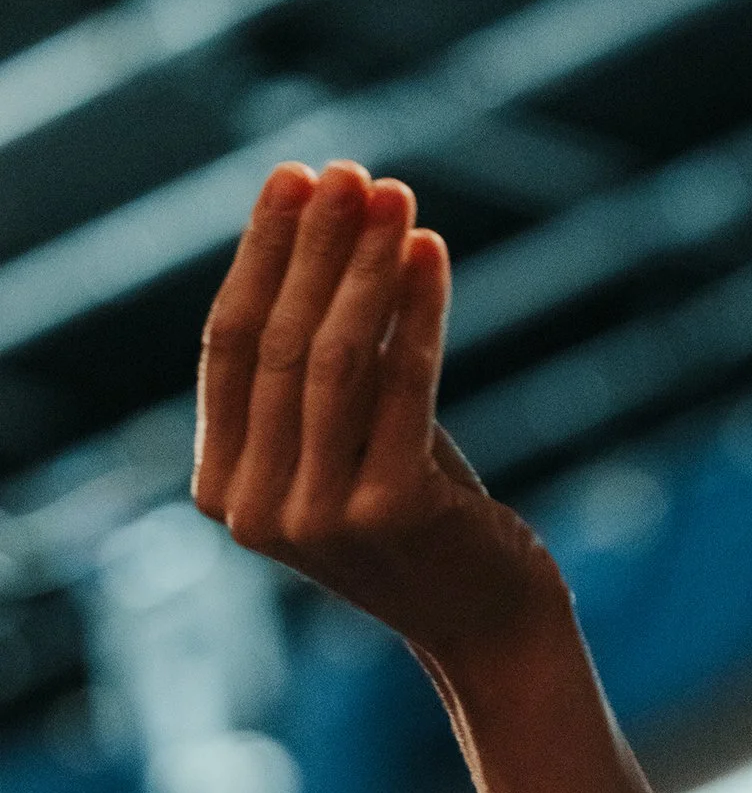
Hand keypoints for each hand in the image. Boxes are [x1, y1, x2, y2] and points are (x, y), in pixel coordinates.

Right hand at [194, 161, 562, 673]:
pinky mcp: (391, 510)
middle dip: (314, 244)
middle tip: (349, 171)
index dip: (259, 254)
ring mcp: (318, 516)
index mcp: (221, 489)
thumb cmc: (420, 515)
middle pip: (276, 341)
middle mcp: (254, 510)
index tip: (293, 178)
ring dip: (365, 264)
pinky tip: (431, 250)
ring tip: (397, 194)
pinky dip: (417, 308)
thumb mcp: (348, 438)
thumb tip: (319, 231)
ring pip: (332, 356)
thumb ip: (316, 368)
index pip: (226, 345)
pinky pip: (402, 383)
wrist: (490, 622)